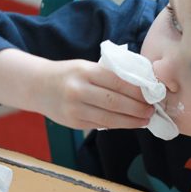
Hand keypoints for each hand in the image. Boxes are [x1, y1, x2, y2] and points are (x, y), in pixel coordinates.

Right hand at [39, 59, 153, 129]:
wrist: (38, 86)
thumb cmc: (69, 74)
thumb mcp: (86, 66)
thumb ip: (108, 75)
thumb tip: (139, 85)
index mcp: (85, 72)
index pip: (117, 81)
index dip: (137, 91)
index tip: (152, 94)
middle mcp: (79, 90)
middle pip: (115, 102)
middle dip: (137, 108)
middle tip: (151, 110)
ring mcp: (75, 109)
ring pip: (109, 118)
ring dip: (131, 121)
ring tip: (145, 120)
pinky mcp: (74, 123)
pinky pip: (101, 125)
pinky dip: (118, 125)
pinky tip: (129, 123)